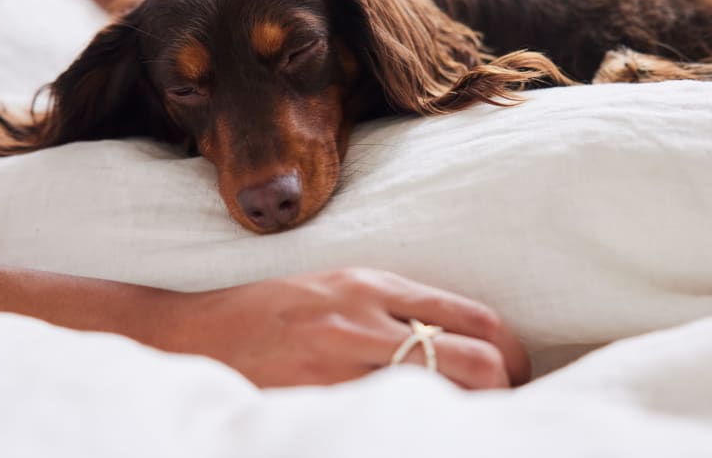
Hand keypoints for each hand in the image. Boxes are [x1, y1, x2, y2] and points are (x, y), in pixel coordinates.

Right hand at [148, 268, 529, 387]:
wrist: (194, 332)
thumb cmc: (271, 311)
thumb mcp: (337, 288)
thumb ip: (394, 308)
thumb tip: (460, 340)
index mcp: (372, 284)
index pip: (473, 317)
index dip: (511, 350)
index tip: (516, 369)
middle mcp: (362, 318)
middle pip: (474, 358)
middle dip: (504, 387)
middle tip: (503, 402)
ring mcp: (339, 361)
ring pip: (440, 392)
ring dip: (468, 411)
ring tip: (470, 421)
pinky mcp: (317, 396)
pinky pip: (388, 413)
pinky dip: (417, 424)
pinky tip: (418, 428)